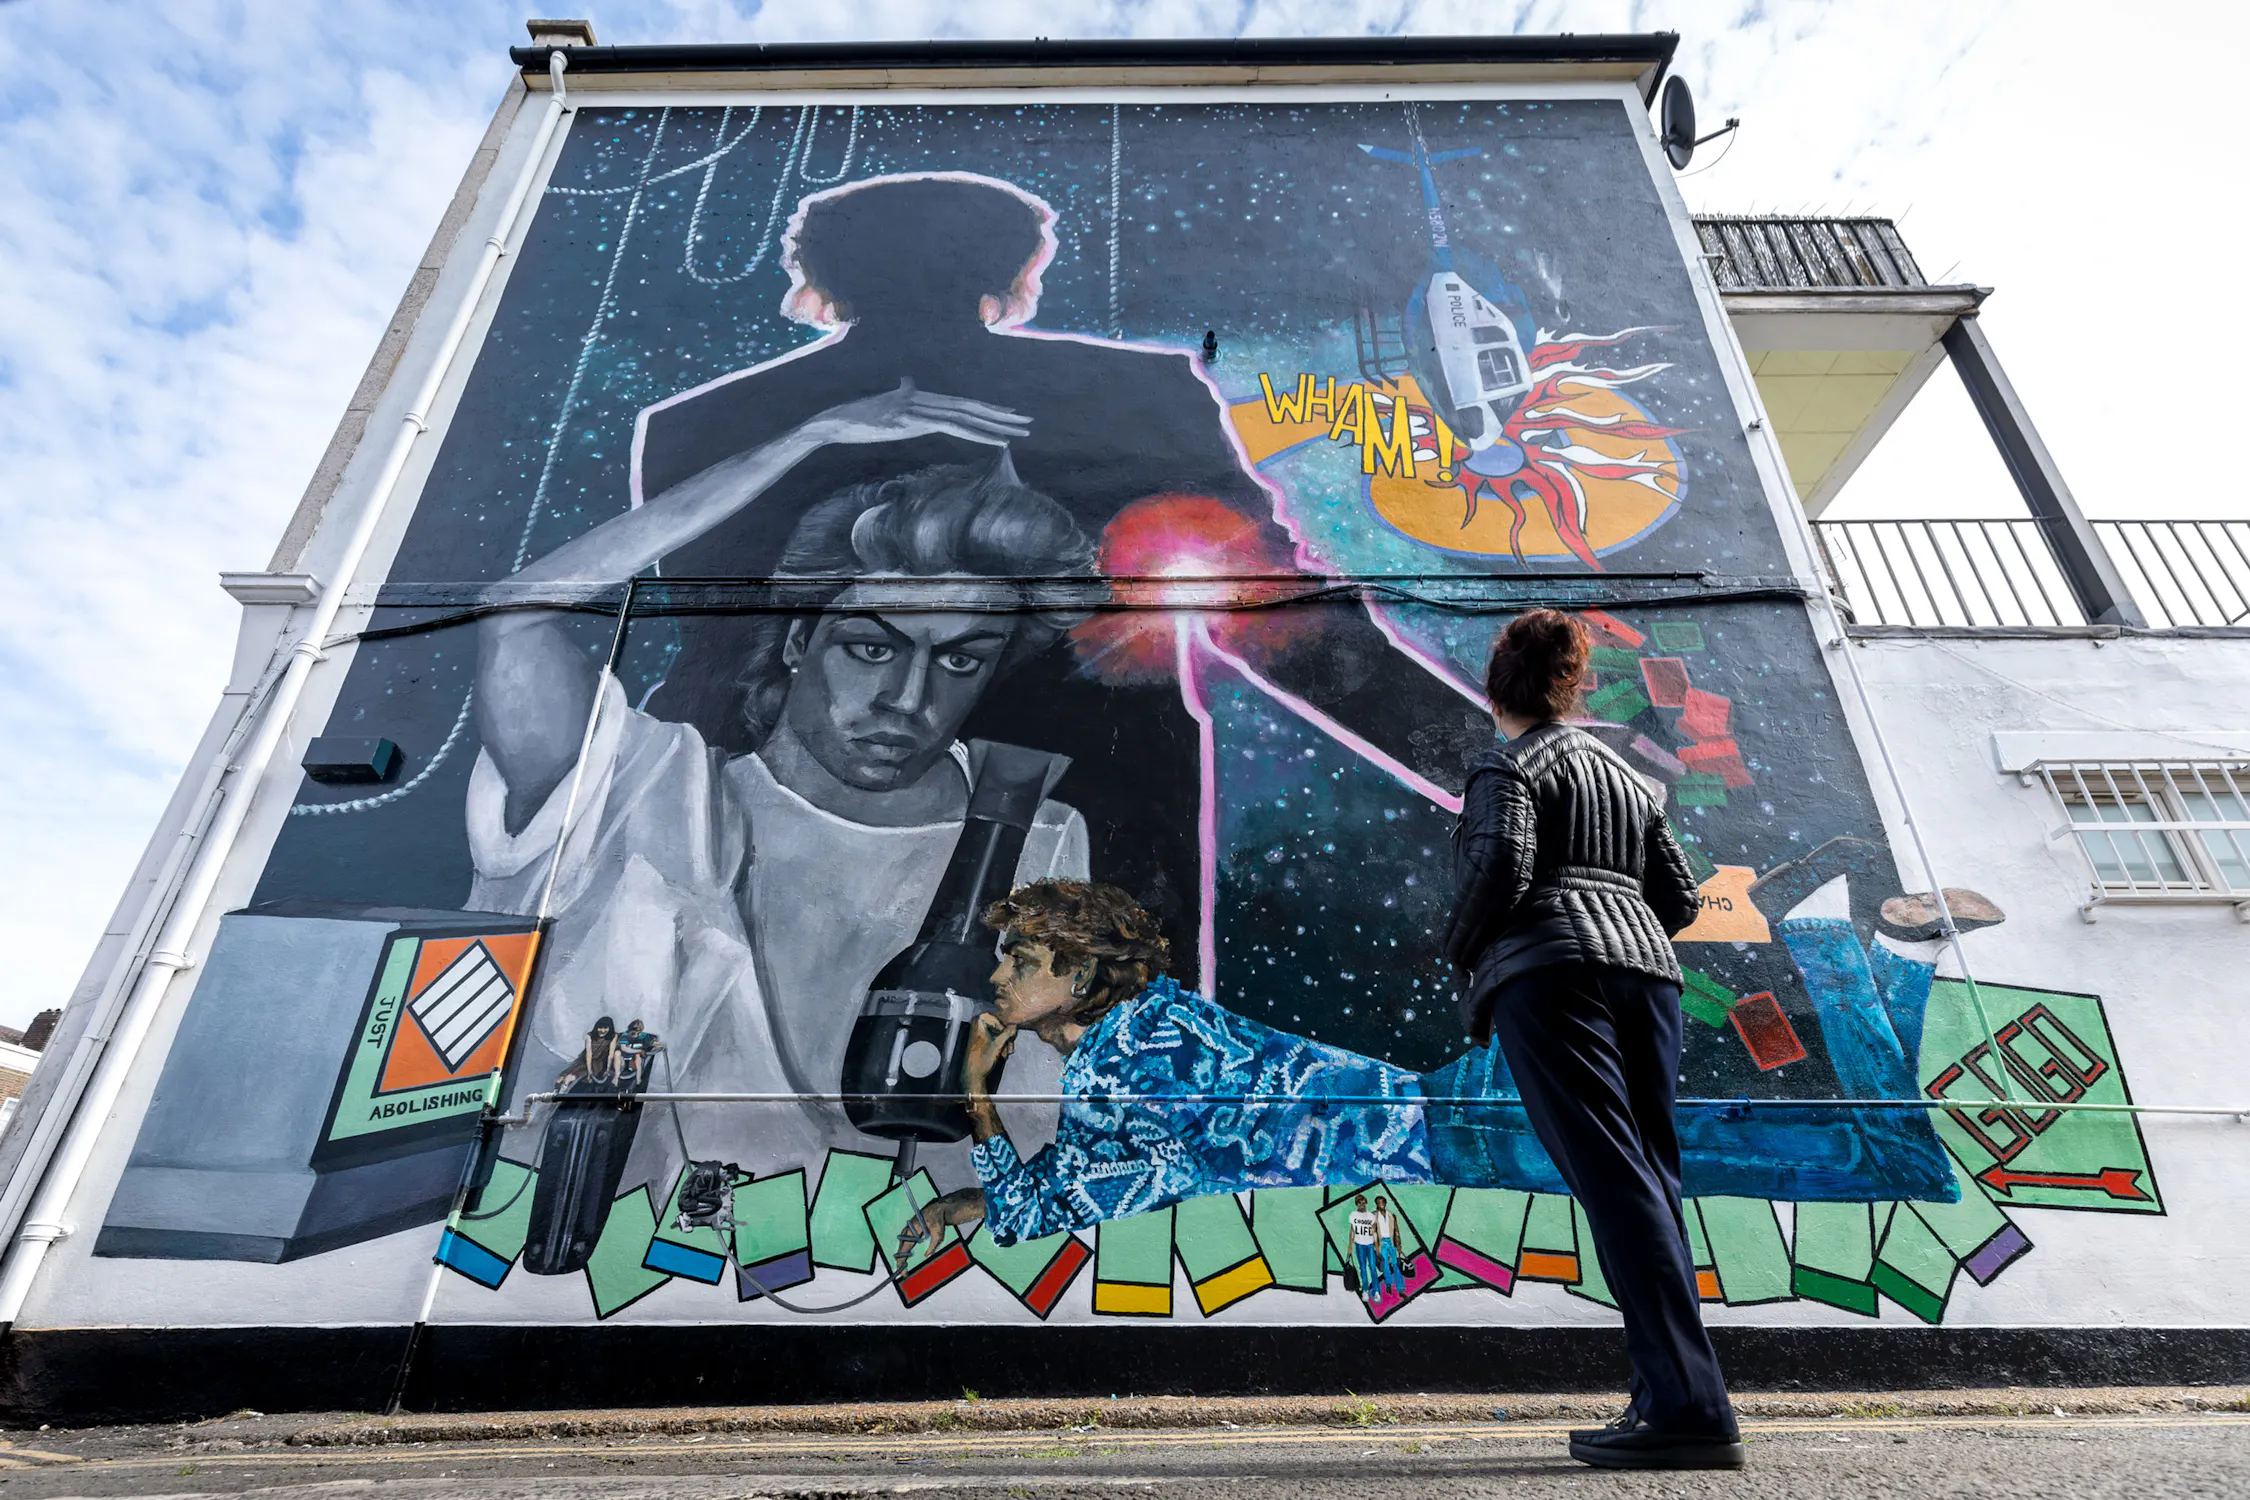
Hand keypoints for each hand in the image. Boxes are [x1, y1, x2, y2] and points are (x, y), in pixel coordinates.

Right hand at [799, 379, 1030, 449]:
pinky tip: (998, 442)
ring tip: (1022, 432)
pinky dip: (980, 435)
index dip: (986, 409)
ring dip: (998, 426)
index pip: (961, 403)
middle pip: (971, 407)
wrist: (835, 422)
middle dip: (1001, 415)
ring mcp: (920, 410)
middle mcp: (925, 401)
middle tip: (1028, 421)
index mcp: (921, 399)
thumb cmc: (856, 417)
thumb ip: (901, 394)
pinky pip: (954, 428)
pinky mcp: (914, 421)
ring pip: (967, 416)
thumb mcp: (885, 405)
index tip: (1008, 414)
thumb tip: (908, 381)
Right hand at [895, 1202, 943, 1267]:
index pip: (903, 1250)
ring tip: (903, 1267)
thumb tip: (926, 1256)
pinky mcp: (910, 1229)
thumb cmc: (938, 1221)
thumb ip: (933, 1246)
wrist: (937, 1209)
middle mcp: (907, 1231)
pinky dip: (904, 1250)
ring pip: (901, 1245)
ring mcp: (907, 1229)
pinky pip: (904, 1242)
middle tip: (903, 1273)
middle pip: (900, 1248)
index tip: (903, 1271)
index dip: (902, 1261)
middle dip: (900, 1261)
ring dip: (901, 1256)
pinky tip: (905, 1257)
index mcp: (912, 1232)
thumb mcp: (939, 1235)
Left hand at [964, 1012, 1016, 1099]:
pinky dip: (1000, 1044)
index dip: (1007, 1030)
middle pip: (1000, 1025)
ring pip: (999, 1032)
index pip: (1001, 1020)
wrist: (973, 1073)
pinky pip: (995, 1036)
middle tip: (1010, 1047)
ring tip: (1006, 1052)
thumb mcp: (998, 1044)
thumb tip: (1015, 1025)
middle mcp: (977, 1022)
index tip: (1011, 1039)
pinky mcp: (981, 1037)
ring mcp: (979, 1029)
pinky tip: (1003, 1052)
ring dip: (1005, 1042)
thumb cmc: (981, 1060)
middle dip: (1006, 1038)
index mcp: (979, 1020)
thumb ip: (1008, 1033)